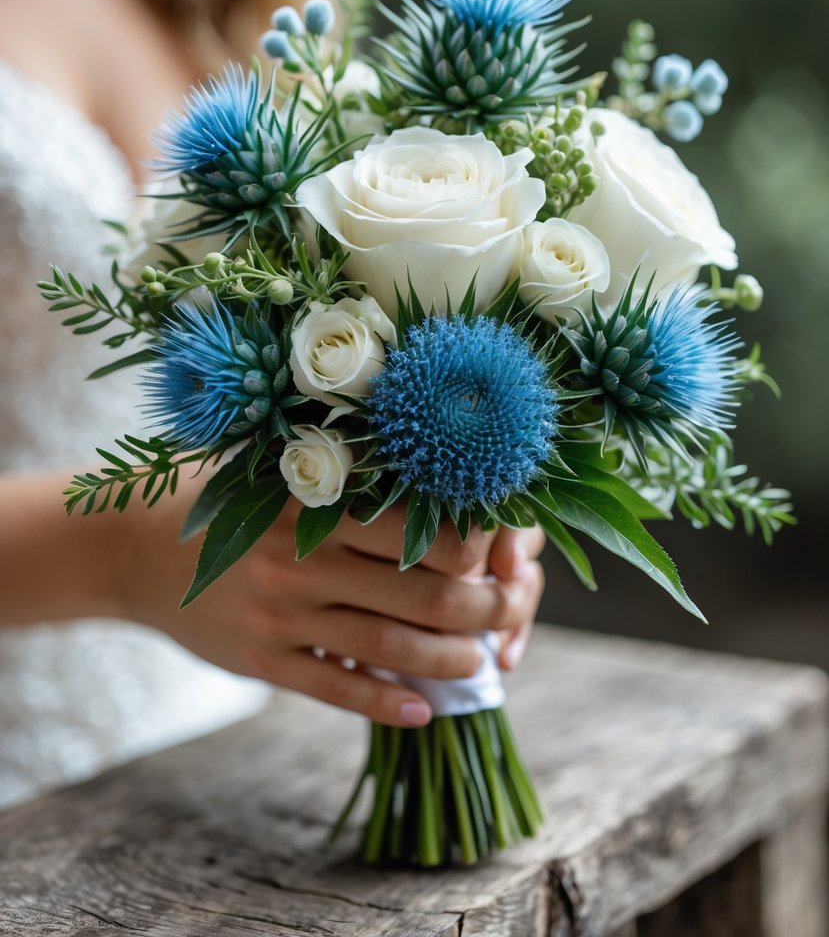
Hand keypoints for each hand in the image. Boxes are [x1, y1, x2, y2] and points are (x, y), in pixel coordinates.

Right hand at [117, 484, 544, 728]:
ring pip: (392, 649)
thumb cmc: (224, 496)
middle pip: (426, 595)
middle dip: (483, 609)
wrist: (132, 546)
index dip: (479, 544)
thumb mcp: (282, 469)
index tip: (500, 548)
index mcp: (320, 501)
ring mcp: (283, 613)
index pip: (427, 528)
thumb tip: (445, 488)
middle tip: (507, 609)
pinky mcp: (262, 659)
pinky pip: (337, 689)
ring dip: (450, 662)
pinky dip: (388, 705)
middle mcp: (306, 557)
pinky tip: (423, 711)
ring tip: (479, 661)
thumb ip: (352, 477)